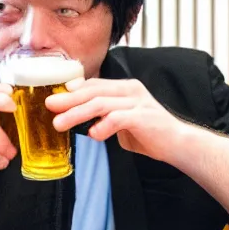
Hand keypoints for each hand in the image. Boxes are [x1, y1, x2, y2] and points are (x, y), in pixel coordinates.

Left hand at [46, 77, 185, 161]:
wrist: (179, 144)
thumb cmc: (148, 133)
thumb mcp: (121, 120)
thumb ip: (103, 115)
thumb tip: (76, 117)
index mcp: (124, 89)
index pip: (93, 85)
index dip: (72, 90)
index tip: (53, 98)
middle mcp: (130, 90)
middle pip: (92, 91)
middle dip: (68, 99)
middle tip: (49, 106)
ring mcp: (137, 102)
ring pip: (100, 103)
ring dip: (76, 113)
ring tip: (59, 124)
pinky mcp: (143, 117)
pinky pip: (118, 118)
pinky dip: (103, 126)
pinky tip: (93, 135)